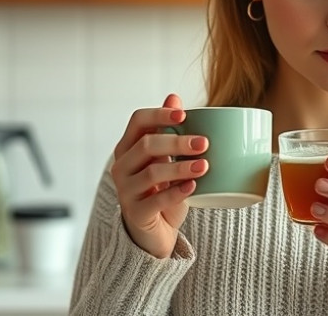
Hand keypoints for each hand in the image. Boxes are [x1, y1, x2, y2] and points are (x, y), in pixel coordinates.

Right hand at [110, 93, 208, 258]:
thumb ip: (169, 131)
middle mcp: (122, 166)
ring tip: (205, 165)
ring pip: (151, 173)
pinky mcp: (135, 213)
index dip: (159, 115)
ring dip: (180, 167)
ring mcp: (126, 191)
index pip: (138, 121)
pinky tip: (193, 187)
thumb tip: (174, 97)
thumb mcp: (168, 158)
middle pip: (146, 145)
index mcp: (129, 147)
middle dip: (177, 142)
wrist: (156, 231)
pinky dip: (176, 192)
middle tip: (204, 143)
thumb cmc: (163, 189)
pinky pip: (155, 201)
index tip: (184, 115)